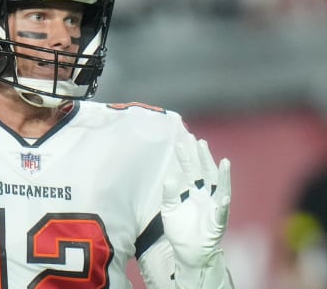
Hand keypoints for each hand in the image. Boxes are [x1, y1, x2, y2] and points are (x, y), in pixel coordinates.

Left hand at [161, 138, 230, 267]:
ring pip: (221, 189)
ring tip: (224, 162)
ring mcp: (214, 209)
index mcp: (195, 192)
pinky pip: (221, 214)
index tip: (181, 142)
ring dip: (223, 177)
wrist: (187, 253)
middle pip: (207, 174)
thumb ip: (169, 194)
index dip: (187, 157)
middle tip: (199, 142)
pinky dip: (223, 206)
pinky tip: (223, 197)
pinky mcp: (217, 224)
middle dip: (204, 158)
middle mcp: (207, 197)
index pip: (191, 171)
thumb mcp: (169, 209)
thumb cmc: (179, 230)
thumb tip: (170, 177)